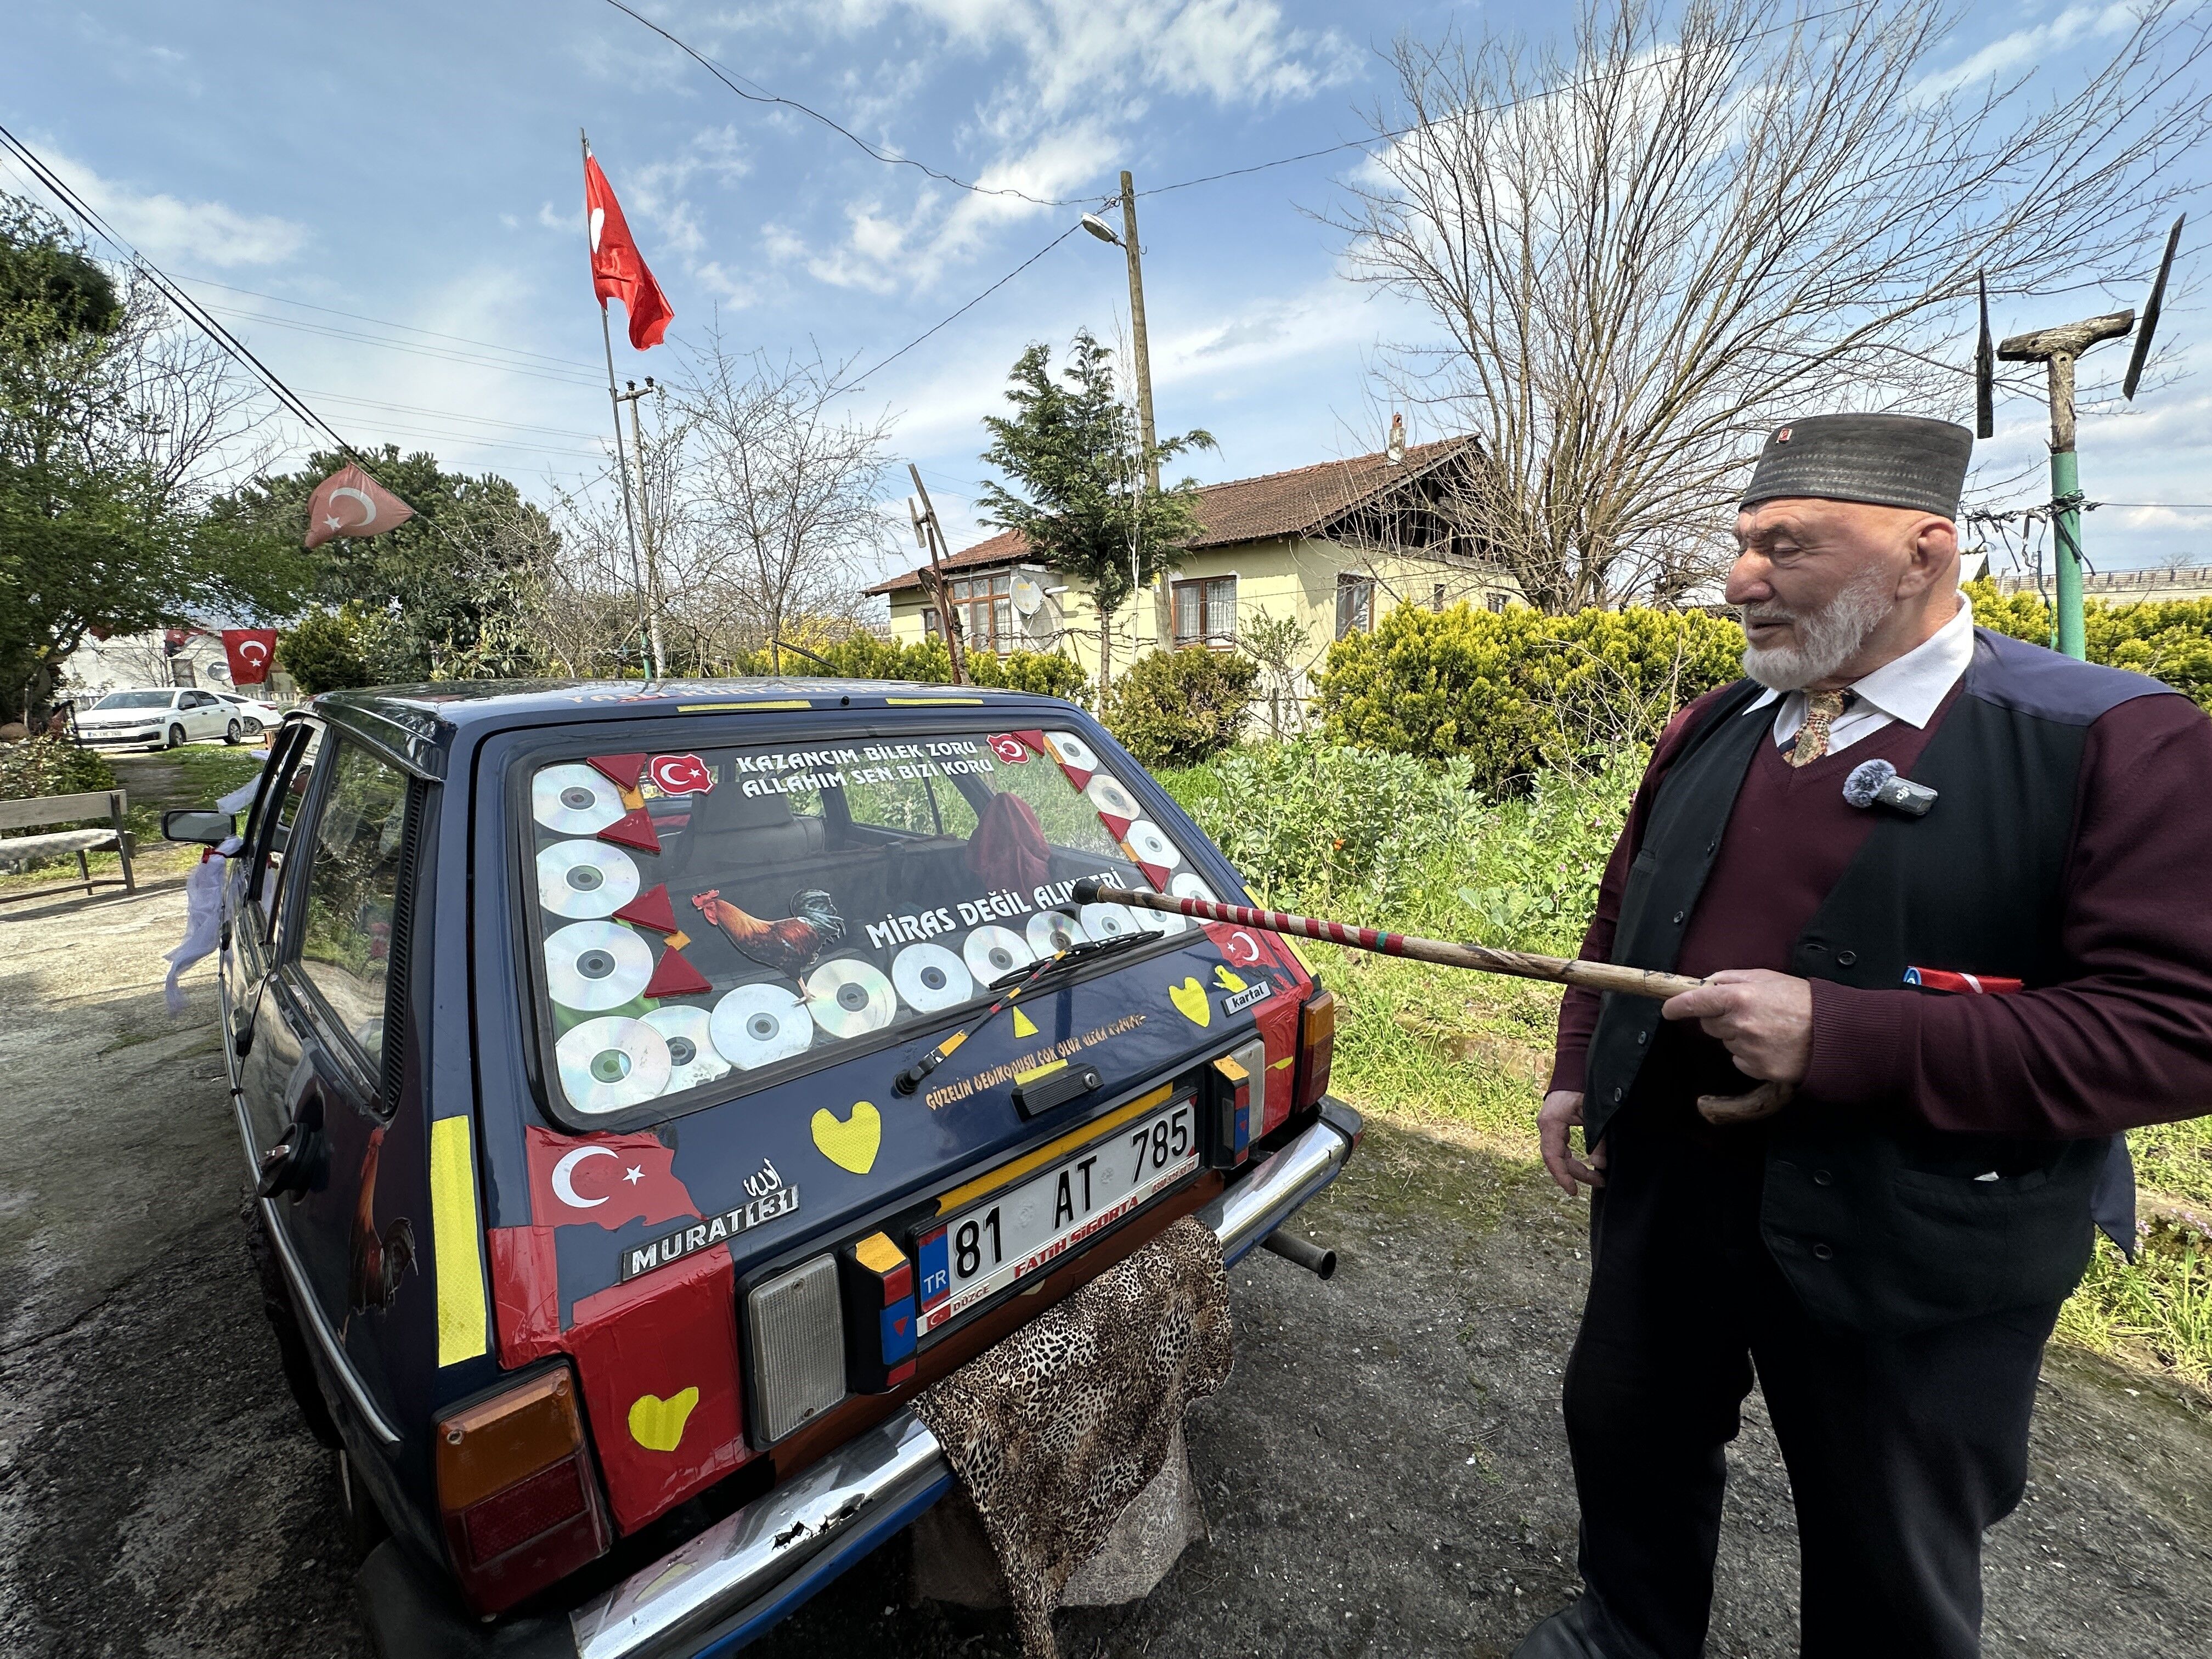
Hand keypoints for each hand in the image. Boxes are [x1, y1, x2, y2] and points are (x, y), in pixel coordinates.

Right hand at [1539, 1090, 1604, 1196]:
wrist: (1573, 1071)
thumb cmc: (1582, 1089)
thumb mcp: (1593, 1114)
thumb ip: (1598, 1139)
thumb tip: (1600, 1165)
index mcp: (1551, 1124)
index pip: (1553, 1157)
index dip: (1563, 1176)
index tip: (1573, 1191)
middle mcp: (1545, 1127)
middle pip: (1557, 1160)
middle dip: (1577, 1174)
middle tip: (1599, 1182)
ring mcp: (1549, 1128)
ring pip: (1559, 1156)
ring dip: (1576, 1168)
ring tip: (1596, 1177)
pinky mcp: (1555, 1127)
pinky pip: (1560, 1149)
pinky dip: (1572, 1160)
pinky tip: (1585, 1166)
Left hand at [1661, 968, 1812, 1084]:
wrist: (1834, 1032)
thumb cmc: (1801, 1001)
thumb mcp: (1766, 977)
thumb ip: (1731, 979)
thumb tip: (1706, 983)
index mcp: (1738, 998)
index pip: (1694, 1002)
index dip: (1677, 1006)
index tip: (1669, 1009)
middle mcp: (1740, 1025)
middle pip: (1709, 1025)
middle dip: (1720, 1018)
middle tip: (1749, 1012)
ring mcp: (1749, 1049)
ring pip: (1727, 1042)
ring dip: (1738, 1036)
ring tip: (1768, 1028)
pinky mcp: (1759, 1069)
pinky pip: (1741, 1061)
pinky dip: (1750, 1055)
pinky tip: (1772, 1045)